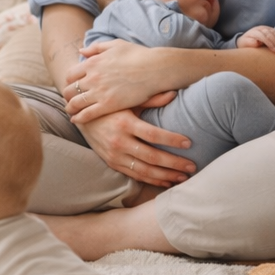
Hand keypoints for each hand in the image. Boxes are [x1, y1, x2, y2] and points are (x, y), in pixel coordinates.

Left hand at [64, 41, 173, 121]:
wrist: (156, 68)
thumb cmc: (138, 55)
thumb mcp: (115, 45)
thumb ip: (96, 48)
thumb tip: (81, 50)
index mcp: (92, 62)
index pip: (70, 75)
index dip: (69, 82)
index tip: (71, 86)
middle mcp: (92, 77)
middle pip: (69, 89)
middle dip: (68, 95)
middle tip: (69, 100)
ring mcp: (99, 92)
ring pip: (75, 103)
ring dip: (71, 108)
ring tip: (71, 111)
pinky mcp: (109, 104)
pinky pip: (87, 114)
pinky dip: (79, 118)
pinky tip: (76, 120)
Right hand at [77, 107, 196, 186]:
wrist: (82, 118)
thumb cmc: (110, 107)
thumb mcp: (127, 101)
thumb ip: (151, 99)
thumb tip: (174, 93)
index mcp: (124, 123)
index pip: (153, 135)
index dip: (172, 140)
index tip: (189, 143)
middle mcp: (118, 141)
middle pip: (151, 156)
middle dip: (174, 163)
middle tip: (192, 166)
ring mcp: (114, 155)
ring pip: (144, 170)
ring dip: (165, 175)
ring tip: (183, 177)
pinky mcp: (112, 163)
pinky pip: (135, 175)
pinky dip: (152, 180)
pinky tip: (166, 181)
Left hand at [236, 25, 274, 50]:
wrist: (246, 40)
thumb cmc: (245, 44)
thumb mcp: (244, 44)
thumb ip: (249, 43)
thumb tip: (256, 42)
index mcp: (254, 32)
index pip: (263, 36)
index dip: (269, 43)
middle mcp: (261, 28)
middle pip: (270, 34)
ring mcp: (268, 29)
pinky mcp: (273, 30)